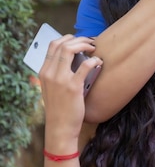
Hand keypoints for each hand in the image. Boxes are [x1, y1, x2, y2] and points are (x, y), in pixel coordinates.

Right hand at [39, 35, 102, 149]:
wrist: (60, 127)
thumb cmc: (60, 108)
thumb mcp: (52, 88)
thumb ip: (58, 74)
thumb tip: (75, 59)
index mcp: (44, 72)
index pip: (53, 45)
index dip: (68, 38)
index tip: (79, 40)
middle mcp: (50, 73)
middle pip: (62, 44)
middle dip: (79, 39)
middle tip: (91, 42)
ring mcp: (60, 79)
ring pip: (70, 50)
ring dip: (85, 45)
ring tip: (94, 48)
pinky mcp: (73, 86)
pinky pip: (85, 65)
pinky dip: (94, 60)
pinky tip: (99, 63)